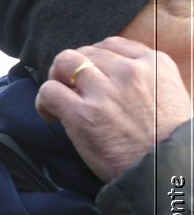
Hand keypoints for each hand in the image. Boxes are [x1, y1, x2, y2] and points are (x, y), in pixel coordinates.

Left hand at [35, 35, 193, 181]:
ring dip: (55, 80)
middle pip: (84, 52)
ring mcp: (105, 91)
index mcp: (154, 63)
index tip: (88, 77)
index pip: (110, 45)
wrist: (164, 169)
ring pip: (63, 62)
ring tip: (59, 101)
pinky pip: (49, 91)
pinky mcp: (83, 114)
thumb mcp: (170, 94)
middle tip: (70, 91)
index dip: (92, 59)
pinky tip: (51, 117)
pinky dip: (43, 101)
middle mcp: (129, 72)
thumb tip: (116, 77)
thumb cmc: (167, 139)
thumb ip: (147, 79)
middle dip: (71, 69)